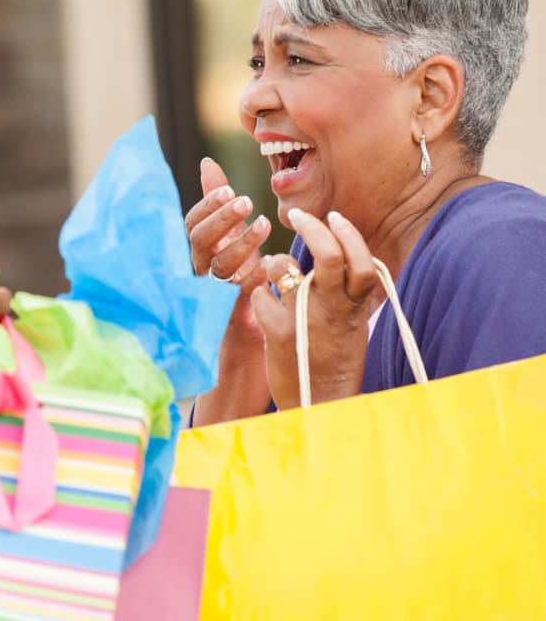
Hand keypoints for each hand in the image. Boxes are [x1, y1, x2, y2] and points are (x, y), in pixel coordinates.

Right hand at [185, 157, 272, 423]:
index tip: (231, 189)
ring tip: (264, 225)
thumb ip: (220, 206)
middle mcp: (200, 272)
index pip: (191, 224)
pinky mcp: (229, 315)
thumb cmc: (241, 282)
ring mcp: (212, 295)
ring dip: (241, 243)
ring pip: (218, 266)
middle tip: (246, 202)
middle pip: (199, 240)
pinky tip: (268, 264)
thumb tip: (207, 164)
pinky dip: (252, 276)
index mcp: (200, 253)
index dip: (207, 205)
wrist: (249, 339)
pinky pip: (236, 295)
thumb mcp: (232, 240)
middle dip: (221, 218)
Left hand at [251, 208, 376, 408]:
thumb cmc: (334, 358)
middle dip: (310, 227)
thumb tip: (337, 251)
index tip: (333, 216)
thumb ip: (348, 291)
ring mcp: (306, 319)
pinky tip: (262, 303)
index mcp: (355, 306)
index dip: (348, 234)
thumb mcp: (352, 323)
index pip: (362, 259)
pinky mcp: (279, 334)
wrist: (321, 405)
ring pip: (286, 268)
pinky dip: (258, 294)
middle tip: (296, 216)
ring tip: (274, 270)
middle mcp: (333, 309)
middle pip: (327, 255)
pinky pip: (261, 296)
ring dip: (275, 261)